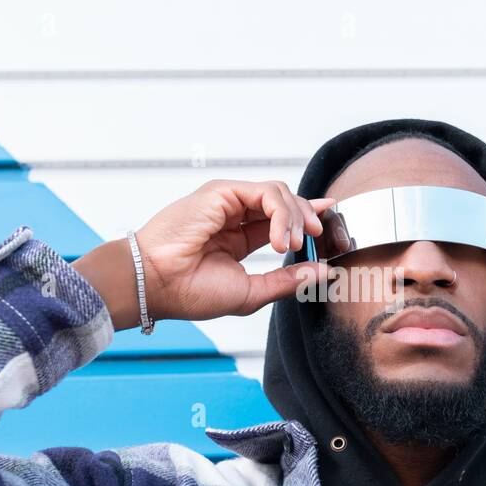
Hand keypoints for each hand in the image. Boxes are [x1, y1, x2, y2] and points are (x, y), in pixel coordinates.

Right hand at [74, 180, 332, 329]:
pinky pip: (266, 193)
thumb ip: (286, 281)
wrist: (157, 285)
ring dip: (295, 218)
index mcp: (238, 236)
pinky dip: (281, 214)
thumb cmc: (190, 292)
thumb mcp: (251, 292)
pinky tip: (279, 240)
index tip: (329, 222)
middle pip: (284, 202)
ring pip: (278, 194)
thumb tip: (321, 272)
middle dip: (308, 216)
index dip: (307, 217)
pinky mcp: (222, 192)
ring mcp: (227, 201)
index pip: (280, 219)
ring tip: (291, 245)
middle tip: (317, 237)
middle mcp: (232, 214)